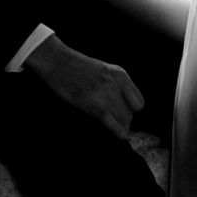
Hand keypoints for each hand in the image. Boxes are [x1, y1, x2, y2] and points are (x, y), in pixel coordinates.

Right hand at [25, 35, 143, 136]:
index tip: (124, 111)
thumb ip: (115, 84)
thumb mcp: (103, 70)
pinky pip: (112, 122)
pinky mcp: (94, 105)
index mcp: (120, 74)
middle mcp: (116, 84)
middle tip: (118, 122)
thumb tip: (122, 103)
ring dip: (121, 125)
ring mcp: (106, 94)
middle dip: (125, 119)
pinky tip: (121, 135)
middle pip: (130, 112)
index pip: (138, 101)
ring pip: (123, 118)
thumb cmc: (76, 66)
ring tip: (117, 128)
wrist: (57, 61)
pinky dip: (118, 131)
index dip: (131, 109)